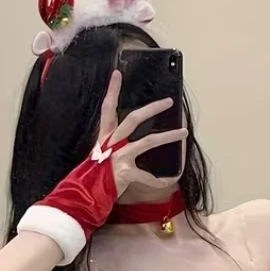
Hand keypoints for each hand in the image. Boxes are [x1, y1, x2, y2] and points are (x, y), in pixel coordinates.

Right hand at [96, 70, 186, 195]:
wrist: (86, 196)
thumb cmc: (95, 177)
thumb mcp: (101, 156)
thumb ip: (114, 147)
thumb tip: (129, 142)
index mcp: (105, 137)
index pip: (107, 108)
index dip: (112, 91)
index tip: (117, 74)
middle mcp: (112, 143)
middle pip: (134, 118)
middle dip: (153, 108)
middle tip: (169, 101)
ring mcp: (119, 157)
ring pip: (148, 141)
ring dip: (168, 136)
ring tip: (184, 132)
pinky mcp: (125, 172)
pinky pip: (148, 176)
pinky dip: (159, 180)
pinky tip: (168, 181)